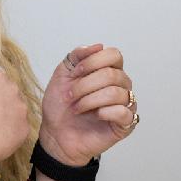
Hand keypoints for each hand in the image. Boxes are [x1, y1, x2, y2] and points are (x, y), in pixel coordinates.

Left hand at [38, 44, 134, 166]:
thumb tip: (98, 46)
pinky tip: (94, 116)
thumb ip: (77, 56)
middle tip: (70, 96)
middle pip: (112, 74)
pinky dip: (103, 112)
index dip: (93, 62)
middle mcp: (120, 85)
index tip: (75, 73)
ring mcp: (125, 104)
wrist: (55, 134)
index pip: (114, 55)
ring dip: (89, 100)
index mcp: (108, 71)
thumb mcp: (62, 74)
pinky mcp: (126, 124)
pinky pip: (123, 112)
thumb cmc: (60, 107)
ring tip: (76, 108)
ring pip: (116, 93)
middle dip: (84, 85)